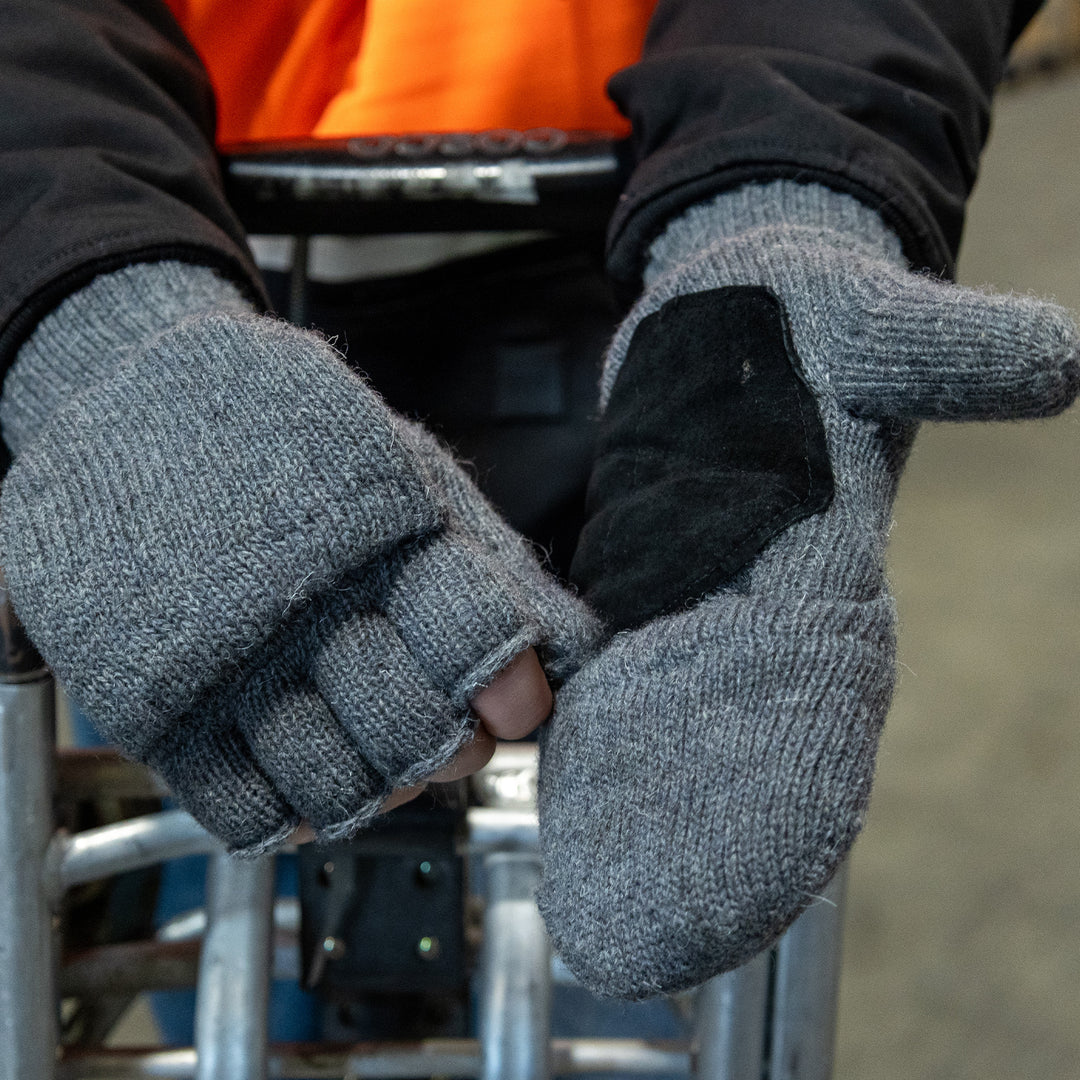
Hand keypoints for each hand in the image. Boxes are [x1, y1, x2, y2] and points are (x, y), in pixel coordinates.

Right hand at [0, 262, 597, 853]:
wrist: (107, 390)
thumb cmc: (271, 426)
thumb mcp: (390, 457)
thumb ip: (479, 553)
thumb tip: (569, 644)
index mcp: (375, 535)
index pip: (475, 644)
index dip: (511, 690)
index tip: (514, 703)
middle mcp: (304, 607)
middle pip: (415, 733)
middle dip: (449, 746)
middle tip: (443, 726)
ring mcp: (223, 664)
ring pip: (338, 790)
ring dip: (372, 784)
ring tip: (367, 744)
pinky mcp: (153, 706)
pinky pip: (242, 810)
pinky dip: (286, 810)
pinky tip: (294, 764)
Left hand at [537, 181, 1079, 997]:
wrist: (746, 309)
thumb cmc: (820, 313)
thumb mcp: (879, 319)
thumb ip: (949, 350)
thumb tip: (1055, 363)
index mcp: (824, 562)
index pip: (816, 701)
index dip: (782, 794)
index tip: (747, 891)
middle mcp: (760, 604)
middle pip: (732, 744)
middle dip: (691, 845)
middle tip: (632, 949)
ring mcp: (693, 596)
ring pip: (662, 725)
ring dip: (629, 818)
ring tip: (587, 919)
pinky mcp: (637, 578)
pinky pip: (608, 671)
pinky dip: (583, 738)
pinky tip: (541, 796)